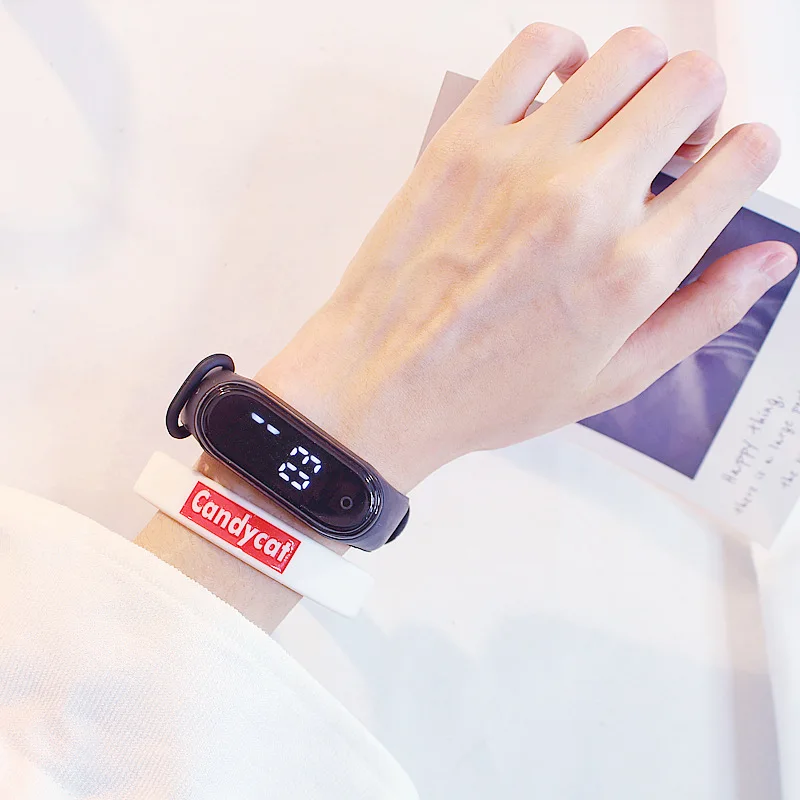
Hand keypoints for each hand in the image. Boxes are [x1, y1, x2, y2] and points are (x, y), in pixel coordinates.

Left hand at [257, 25, 796, 493]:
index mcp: (632, 270)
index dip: (748, 154)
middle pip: (693, 85)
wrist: (384, 383)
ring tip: (615, 121)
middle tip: (671, 143)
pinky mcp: (464, 141)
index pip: (742, 161)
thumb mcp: (611, 379)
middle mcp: (585, 204)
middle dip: (700, 107)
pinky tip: (559, 95)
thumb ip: (701, 314)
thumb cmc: (485, 390)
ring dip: (642, 78)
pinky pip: (536, 47)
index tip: (728, 163)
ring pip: (628, 53)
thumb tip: (770, 260)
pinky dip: (563, 55)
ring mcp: (522, 163)